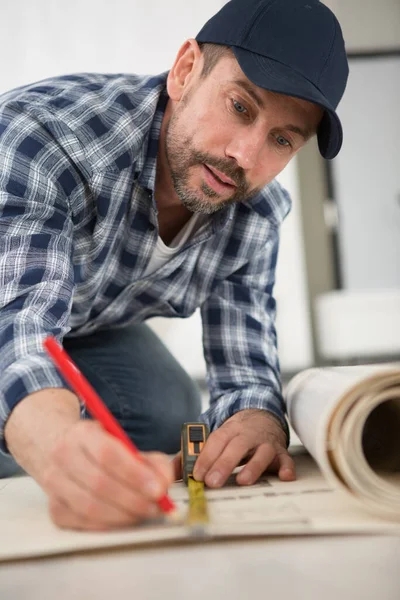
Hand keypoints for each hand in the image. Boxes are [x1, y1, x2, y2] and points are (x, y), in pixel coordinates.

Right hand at [41, 420, 173, 530]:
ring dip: (124, 515)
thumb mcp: (125, 443)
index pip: (107, 455)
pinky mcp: (54, 507)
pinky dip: (109, 524)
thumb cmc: (100, 448)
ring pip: (89, 507)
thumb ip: (150, 460)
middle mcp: (62, 456)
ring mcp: (54, 483)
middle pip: (99, 483)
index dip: (135, 474)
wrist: (62, 450)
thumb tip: (165, 482)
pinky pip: (83, 522)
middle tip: (158, 506)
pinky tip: (125, 518)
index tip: (159, 489)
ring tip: (146, 512)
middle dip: (134, 499)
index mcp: (82, 433)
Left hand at [173, 409, 294, 486]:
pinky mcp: (280, 451)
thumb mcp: (217, 436)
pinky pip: (286, 459)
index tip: (197, 474)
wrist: (263, 413)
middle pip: (235, 447)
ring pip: (261, 453)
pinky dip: (287, 467)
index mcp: (229, 430)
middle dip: (224, 464)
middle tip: (212, 482)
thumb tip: (172, 470)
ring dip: (253, 466)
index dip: (206, 457)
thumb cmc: (235, 433)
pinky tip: (285, 477)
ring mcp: (265, 442)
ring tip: (244, 481)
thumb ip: (195, 453)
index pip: (216, 441)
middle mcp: (248, 435)